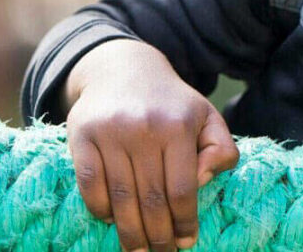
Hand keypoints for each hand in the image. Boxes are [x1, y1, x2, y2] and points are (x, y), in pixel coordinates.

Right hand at [63, 40, 239, 251]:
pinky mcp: (82, 135)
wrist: (123, 69)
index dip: (184, 222)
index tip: (186, 241)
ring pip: (120, 197)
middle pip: (150, 199)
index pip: (182, 188)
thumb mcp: (206, 116)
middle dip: (157, 236)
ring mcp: (110, 132)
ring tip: (137, 250)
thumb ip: (221, 148)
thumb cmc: (171, 103)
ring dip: (129, 233)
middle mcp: (143, 128)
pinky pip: (89, 184)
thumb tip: (204, 179)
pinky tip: (111, 221)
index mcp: (178, 125)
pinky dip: (100, 209)